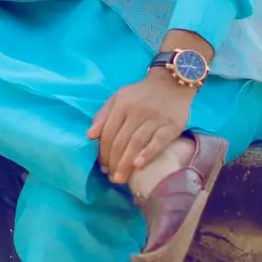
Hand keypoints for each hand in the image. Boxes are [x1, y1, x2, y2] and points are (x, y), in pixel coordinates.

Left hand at [88, 70, 192, 185]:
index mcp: (122, 105)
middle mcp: (137, 112)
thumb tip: (89, 135)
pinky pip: (158, 142)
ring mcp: (155, 118)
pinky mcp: (172, 125)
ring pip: (136, 143)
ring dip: (126, 163)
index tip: (103, 167)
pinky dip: (148, 154)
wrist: (172, 83)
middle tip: (111, 177)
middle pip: (121, 141)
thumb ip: (103, 115)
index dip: (103, 152)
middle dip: (114, 162)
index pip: (109, 133)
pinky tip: (139, 166)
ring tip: (120, 178)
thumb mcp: (119, 97)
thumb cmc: (142, 94)